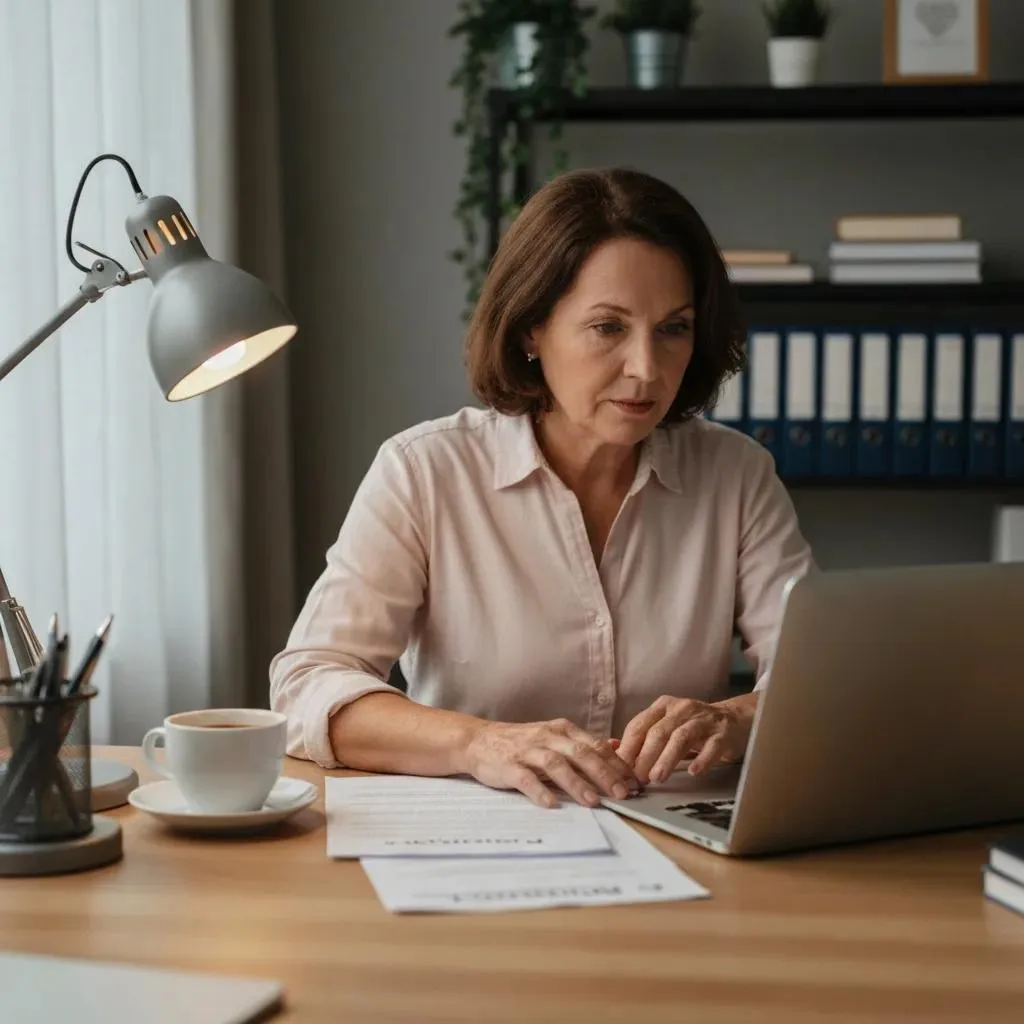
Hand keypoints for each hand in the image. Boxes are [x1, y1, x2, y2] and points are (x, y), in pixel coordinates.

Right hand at [459, 718, 641, 808]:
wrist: (478, 740)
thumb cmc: (521, 742)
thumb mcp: (554, 736)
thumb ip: (583, 743)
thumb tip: (617, 748)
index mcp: (562, 730)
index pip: (595, 745)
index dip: (616, 764)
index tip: (635, 782)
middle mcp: (547, 737)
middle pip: (581, 754)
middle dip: (604, 774)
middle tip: (623, 794)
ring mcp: (527, 750)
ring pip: (556, 765)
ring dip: (576, 783)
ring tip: (593, 801)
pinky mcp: (508, 766)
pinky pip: (525, 779)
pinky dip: (539, 791)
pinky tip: (551, 804)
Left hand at [617, 694, 757, 783]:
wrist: (736, 720)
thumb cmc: (694, 727)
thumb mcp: (667, 726)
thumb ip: (643, 738)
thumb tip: (612, 749)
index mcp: (663, 706)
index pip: (639, 725)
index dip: (628, 748)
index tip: (620, 769)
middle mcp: (682, 709)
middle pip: (658, 731)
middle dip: (645, 756)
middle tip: (637, 778)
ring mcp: (704, 720)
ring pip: (681, 737)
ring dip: (667, 758)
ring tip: (657, 777)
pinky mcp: (723, 733)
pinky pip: (712, 745)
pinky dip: (702, 759)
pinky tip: (693, 771)